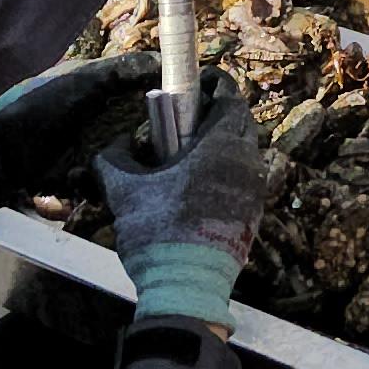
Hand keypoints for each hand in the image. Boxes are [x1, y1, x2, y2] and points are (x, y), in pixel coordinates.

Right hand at [95, 72, 262, 329]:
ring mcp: (253, 192)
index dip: (213, 83)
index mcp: (221, 147)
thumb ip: (115, 158)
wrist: (185, 287)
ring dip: (223, 143)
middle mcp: (246, 164)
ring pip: (244, 152)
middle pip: (241, 122)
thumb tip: (116, 144)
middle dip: (218, 112)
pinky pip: (244, 179)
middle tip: (188, 116)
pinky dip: (227, 171)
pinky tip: (200, 185)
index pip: (229, 97)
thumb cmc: (156, 230)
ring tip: (190, 151)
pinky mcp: (253, 216)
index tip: (196, 81)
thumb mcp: (124, 189)